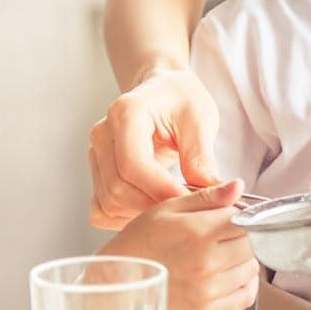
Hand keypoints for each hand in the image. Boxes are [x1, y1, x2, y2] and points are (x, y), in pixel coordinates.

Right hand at [88, 69, 220, 229]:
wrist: (164, 91)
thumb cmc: (182, 99)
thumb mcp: (200, 120)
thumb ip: (202, 157)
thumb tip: (215, 193)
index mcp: (126, 114)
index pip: (133, 164)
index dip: (161, 189)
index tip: (191, 201)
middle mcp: (102, 135)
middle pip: (118, 188)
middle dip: (155, 205)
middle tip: (190, 209)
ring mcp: (95, 155)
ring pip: (109, 202)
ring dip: (142, 215)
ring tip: (177, 210)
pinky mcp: (97, 173)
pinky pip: (101, 208)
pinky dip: (125, 218)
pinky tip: (153, 210)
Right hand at [99, 181, 258, 309]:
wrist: (117, 277)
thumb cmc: (142, 240)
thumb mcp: (170, 207)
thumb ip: (209, 196)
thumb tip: (238, 186)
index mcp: (199, 233)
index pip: (246, 220)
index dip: (241, 216)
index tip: (231, 217)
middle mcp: (207, 263)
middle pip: (252, 244)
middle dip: (243, 236)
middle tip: (222, 236)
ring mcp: (208, 290)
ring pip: (252, 268)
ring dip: (243, 259)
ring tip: (221, 254)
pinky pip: (246, 296)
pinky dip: (245, 284)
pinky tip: (230, 274)